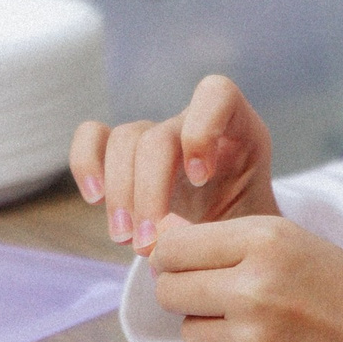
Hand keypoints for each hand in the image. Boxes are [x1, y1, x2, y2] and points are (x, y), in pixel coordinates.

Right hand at [70, 74, 277, 253]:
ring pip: (125, 140)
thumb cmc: (246, 234)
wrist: (227, 246)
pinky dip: (87, 163)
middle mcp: (192, 126)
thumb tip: (179, 240)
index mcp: (238, 131)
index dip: (202, 129)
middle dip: (148, 193)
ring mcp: (155, 136)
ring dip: (120, 194)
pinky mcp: (122, 154)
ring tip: (126, 240)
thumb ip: (227, 230)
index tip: (200, 178)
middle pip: (159, 138)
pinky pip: (93, 137)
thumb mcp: (255, 231)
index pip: (218, 94)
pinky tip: (95, 199)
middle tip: (148, 244)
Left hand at [147, 213, 342, 341]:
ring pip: (189, 333)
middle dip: (189, 297)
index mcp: (266, 240)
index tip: (191, 267)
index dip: (175, 259)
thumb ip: (225, 243)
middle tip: (232, 303)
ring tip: (268, 332)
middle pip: (169, 291)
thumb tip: (158, 236)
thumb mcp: (298, 247)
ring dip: (215, 334)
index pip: (171, 248)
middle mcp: (253, 288)